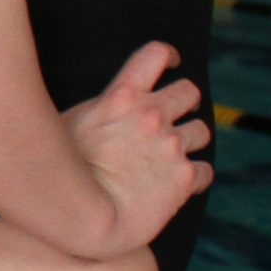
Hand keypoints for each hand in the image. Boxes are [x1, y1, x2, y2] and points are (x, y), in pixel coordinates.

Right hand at [62, 41, 214, 257]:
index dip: (167, 56)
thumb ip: (99, 109)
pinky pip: (205, 170)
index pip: (155, 55)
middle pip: (189, 91)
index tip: (171, 62)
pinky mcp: (186, 178)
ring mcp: (173, 146)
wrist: (85, 215)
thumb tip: (104, 108)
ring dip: (189, 139)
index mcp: (122, 96)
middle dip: (184, 101)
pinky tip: (179, 184)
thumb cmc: (64, 171)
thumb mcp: (71, 123)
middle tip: (174, 114)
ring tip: (172, 154)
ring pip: (202, 130)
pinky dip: (195, 176)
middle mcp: (153, 116)